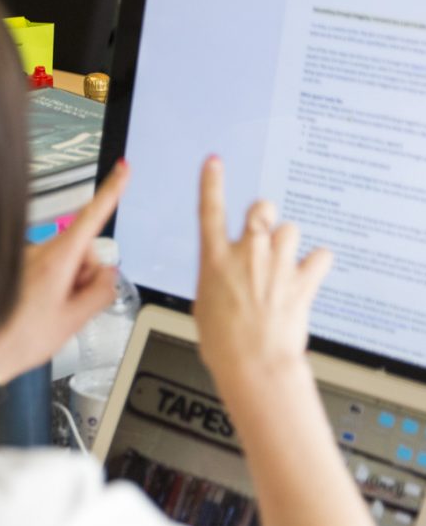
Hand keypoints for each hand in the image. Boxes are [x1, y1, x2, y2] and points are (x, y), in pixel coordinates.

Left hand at [0, 160, 129, 380]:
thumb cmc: (18, 340)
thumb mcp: (74, 321)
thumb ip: (100, 292)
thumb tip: (108, 275)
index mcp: (55, 259)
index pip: (91, 217)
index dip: (111, 191)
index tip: (123, 168)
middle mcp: (38, 252)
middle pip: (83, 249)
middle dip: (86, 274)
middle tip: (72, 306)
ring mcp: (26, 258)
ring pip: (65, 262)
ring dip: (67, 284)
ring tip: (50, 311)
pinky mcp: (17, 267)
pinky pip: (48, 269)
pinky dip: (52, 286)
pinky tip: (38, 309)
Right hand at [193, 156, 330, 384]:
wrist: (253, 363)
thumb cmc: (223, 342)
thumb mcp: (205, 304)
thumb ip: (218, 277)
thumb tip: (229, 274)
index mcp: (214, 260)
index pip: (209, 209)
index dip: (211, 182)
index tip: (214, 163)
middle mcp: (246, 254)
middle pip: (261, 209)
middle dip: (264, 214)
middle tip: (264, 229)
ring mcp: (276, 265)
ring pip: (289, 230)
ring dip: (287, 242)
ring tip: (284, 263)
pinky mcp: (302, 280)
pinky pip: (320, 256)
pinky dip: (316, 263)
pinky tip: (308, 274)